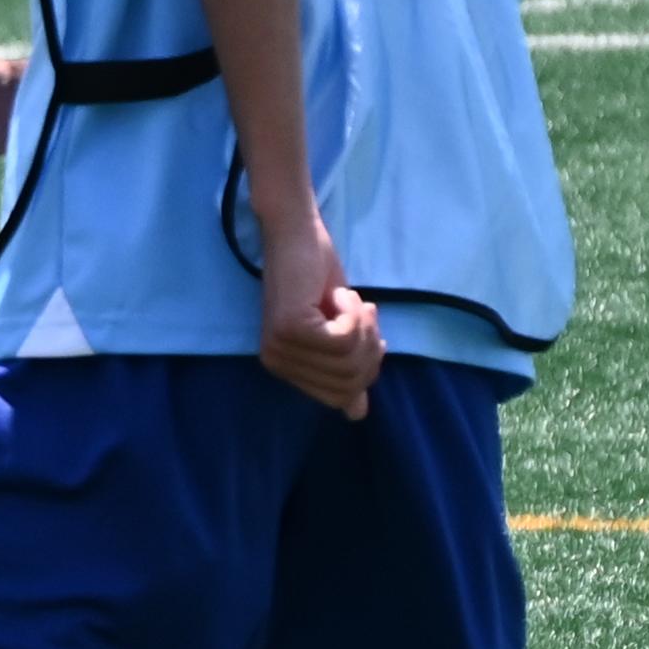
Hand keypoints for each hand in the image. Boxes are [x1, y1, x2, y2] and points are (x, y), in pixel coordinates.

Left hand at [255, 211, 381, 420]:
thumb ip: (344, 369)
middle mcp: (278, 364)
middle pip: (350, 382)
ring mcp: (281, 348)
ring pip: (350, 361)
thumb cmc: (318, 277)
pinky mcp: (291, 328)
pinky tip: (341, 295)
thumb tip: (357, 414)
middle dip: (370, 347)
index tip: (366, 330)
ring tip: (351, 302)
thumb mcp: (338, 330)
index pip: (341, 397)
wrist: (298, 234)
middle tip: (362, 313)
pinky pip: (344, 340)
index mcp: (287, 369)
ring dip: (365, 327)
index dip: (367, 367)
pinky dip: (355, 315)